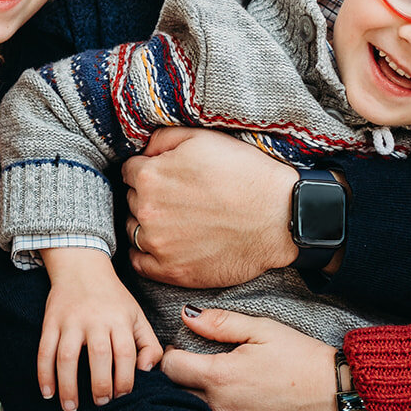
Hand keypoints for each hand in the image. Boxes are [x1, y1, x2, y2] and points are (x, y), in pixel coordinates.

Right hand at [37, 248, 162, 410]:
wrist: (82, 265)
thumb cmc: (113, 299)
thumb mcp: (137, 315)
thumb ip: (148, 344)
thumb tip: (146, 372)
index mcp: (120, 319)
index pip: (126, 354)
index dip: (125, 380)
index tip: (121, 396)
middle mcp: (96, 319)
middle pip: (99, 356)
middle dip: (100, 385)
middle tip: (100, 403)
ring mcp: (71, 320)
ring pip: (67, 357)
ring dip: (68, 386)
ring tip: (71, 408)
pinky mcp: (51, 321)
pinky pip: (45, 350)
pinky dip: (44, 374)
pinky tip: (47, 393)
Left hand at [122, 128, 297, 287]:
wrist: (280, 216)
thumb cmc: (246, 174)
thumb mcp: (204, 139)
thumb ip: (163, 138)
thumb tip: (144, 149)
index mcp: (151, 176)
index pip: (130, 171)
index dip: (149, 170)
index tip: (166, 175)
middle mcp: (148, 211)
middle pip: (131, 200)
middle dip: (147, 196)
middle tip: (177, 196)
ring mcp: (158, 244)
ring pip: (133, 230)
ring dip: (146, 224)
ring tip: (176, 219)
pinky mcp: (172, 272)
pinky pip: (139, 263)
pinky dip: (147, 253)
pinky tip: (166, 243)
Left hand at [160, 305, 340, 410]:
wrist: (339, 397)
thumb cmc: (302, 359)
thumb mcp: (264, 330)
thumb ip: (221, 323)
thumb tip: (186, 316)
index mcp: (220, 376)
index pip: (170, 368)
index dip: (173, 355)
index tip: (184, 352)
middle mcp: (220, 410)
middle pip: (177, 395)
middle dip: (181, 382)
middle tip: (199, 371)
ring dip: (197, 406)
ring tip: (217, 394)